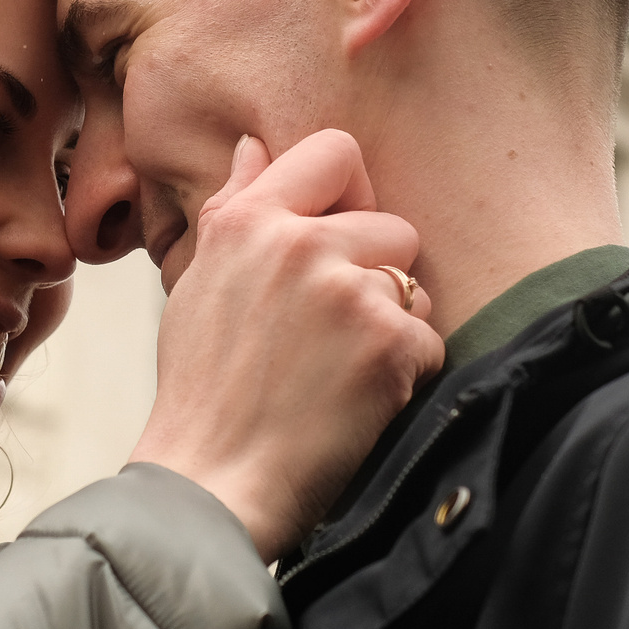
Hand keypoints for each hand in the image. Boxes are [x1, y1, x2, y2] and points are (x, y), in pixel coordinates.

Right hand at [130, 130, 443, 560]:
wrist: (213, 482)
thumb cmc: (202, 391)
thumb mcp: (198, 284)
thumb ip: (234, 208)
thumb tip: (254, 145)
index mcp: (246, 222)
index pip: (334, 152)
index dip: (350, 193)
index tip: (339, 238)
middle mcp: (298, 244)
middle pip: (392, 225)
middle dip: (376, 275)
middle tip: (330, 333)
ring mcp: (347, 292)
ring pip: (413, 286)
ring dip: (393, 327)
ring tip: (336, 371)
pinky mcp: (389, 344)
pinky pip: (429, 339)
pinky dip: (404, 374)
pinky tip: (355, 402)